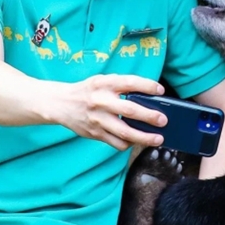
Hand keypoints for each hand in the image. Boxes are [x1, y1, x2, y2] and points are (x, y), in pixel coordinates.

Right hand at [49, 74, 167, 150]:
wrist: (61, 103)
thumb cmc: (89, 91)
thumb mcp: (103, 81)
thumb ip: (122, 86)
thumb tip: (151, 97)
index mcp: (104, 84)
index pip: (129, 82)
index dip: (147, 86)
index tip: (161, 91)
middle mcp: (100, 101)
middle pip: (129, 110)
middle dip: (149, 116)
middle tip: (163, 120)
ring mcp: (97, 119)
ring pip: (124, 132)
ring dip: (144, 137)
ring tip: (158, 139)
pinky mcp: (95, 133)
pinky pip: (116, 143)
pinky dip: (129, 144)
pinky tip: (136, 141)